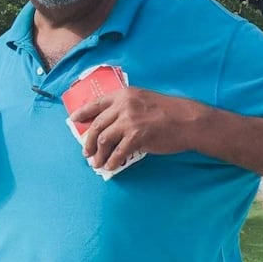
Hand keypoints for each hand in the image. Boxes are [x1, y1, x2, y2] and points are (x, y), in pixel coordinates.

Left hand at [69, 87, 207, 170]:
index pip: (96, 103)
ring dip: (98, 154)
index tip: (73, 120)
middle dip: (89, 141)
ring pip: (104, 139)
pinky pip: (118, 152)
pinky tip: (110, 166)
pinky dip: (112, 161)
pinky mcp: (137, 136)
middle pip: (97, 125)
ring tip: (97, 163)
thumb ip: (125, 108)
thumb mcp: (143, 100)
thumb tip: (108, 125)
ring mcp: (129, 121)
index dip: (83, 113)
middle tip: (87, 152)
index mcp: (123, 95)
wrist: (188, 120)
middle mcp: (123, 106)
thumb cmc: (168, 111)